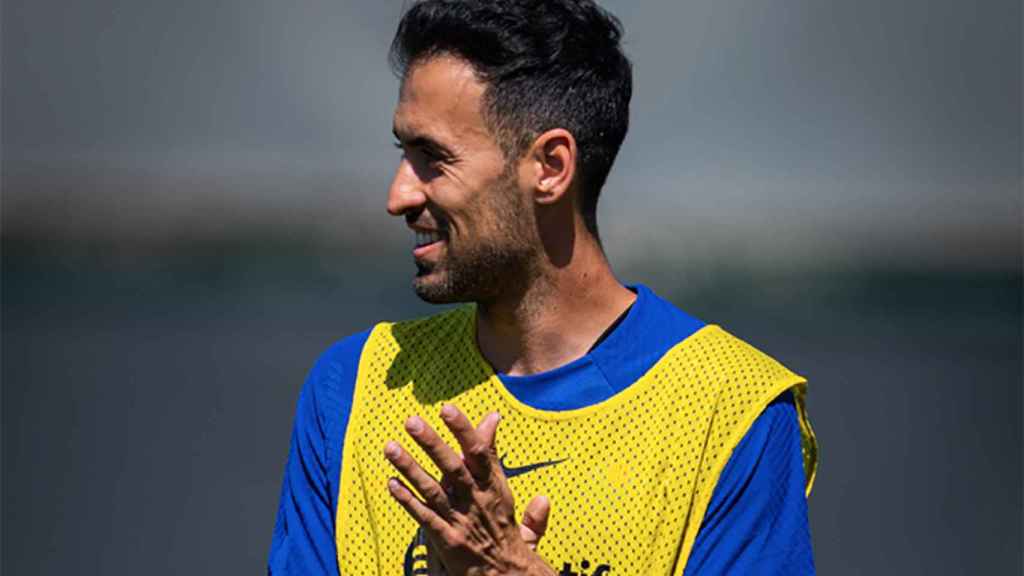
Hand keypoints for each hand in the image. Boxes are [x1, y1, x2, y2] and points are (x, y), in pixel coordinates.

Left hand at [384, 404, 554, 575]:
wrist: (510, 575)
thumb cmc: (508, 533)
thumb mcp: (506, 490)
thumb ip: (495, 453)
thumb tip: (495, 417)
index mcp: (494, 487)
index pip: (479, 452)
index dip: (463, 429)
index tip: (447, 408)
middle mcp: (477, 500)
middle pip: (453, 467)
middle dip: (431, 443)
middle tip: (411, 421)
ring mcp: (461, 520)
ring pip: (433, 490)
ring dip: (410, 468)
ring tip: (390, 447)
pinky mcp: (448, 540)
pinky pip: (424, 517)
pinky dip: (407, 501)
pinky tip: (391, 484)